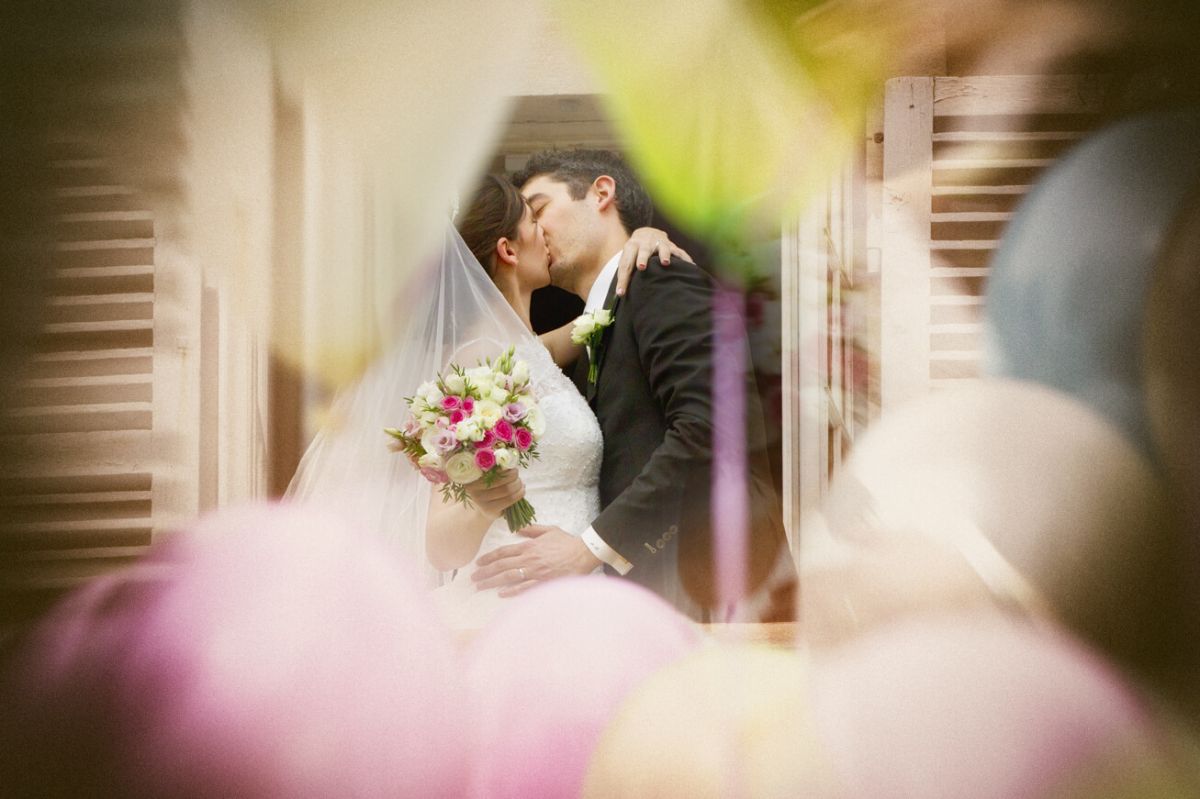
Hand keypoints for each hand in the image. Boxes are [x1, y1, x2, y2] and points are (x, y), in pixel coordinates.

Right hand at [462, 470, 524, 520]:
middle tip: (516, 473)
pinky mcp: (490, 510)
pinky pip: (509, 499)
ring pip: (506, 489)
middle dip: (513, 475)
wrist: (484, 508)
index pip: (491, 468)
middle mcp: (472, 489)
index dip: (504, 466)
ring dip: (518, 484)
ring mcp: (480, 501)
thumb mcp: (488, 474)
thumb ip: (495, 467)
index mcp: (471, 475)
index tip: (510, 465)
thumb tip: (510, 458)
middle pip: (500, 479)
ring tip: (520, 483)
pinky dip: (519, 493)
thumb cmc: (488, 487)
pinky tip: (522, 490)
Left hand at [471, 524, 601, 596]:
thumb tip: (519, 530)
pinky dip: (512, 591)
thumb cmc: (567, 542)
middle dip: (485, 572)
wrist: (583, 553)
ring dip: (492, 582)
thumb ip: (532, 530)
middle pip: (501, 566)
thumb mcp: (549, 530)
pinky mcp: (543, 582)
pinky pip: (524, 588)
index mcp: (528, 546)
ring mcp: (535, 572)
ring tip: (480, 586)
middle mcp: (529, 559)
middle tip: (473, 578)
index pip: (503, 552)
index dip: (489, 557)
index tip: (479, 563)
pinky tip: (501, 594)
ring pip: (508, 577)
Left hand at [616, 227, 691, 295]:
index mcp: (631, 247)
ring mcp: (659, 243)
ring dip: (663, 254)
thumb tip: (619, 294)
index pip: (625, 264)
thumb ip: (624, 272)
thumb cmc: (635, 252)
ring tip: (665, 263)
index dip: (622, 279)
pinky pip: (679, 252)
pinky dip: (684, 258)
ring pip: (662, 247)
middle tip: (641, 266)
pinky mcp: (671, 245)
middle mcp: (644, 243)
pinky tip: (691, 266)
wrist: (646, 233)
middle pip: (643, 250)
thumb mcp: (627, 258)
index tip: (621, 293)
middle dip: (642, 258)